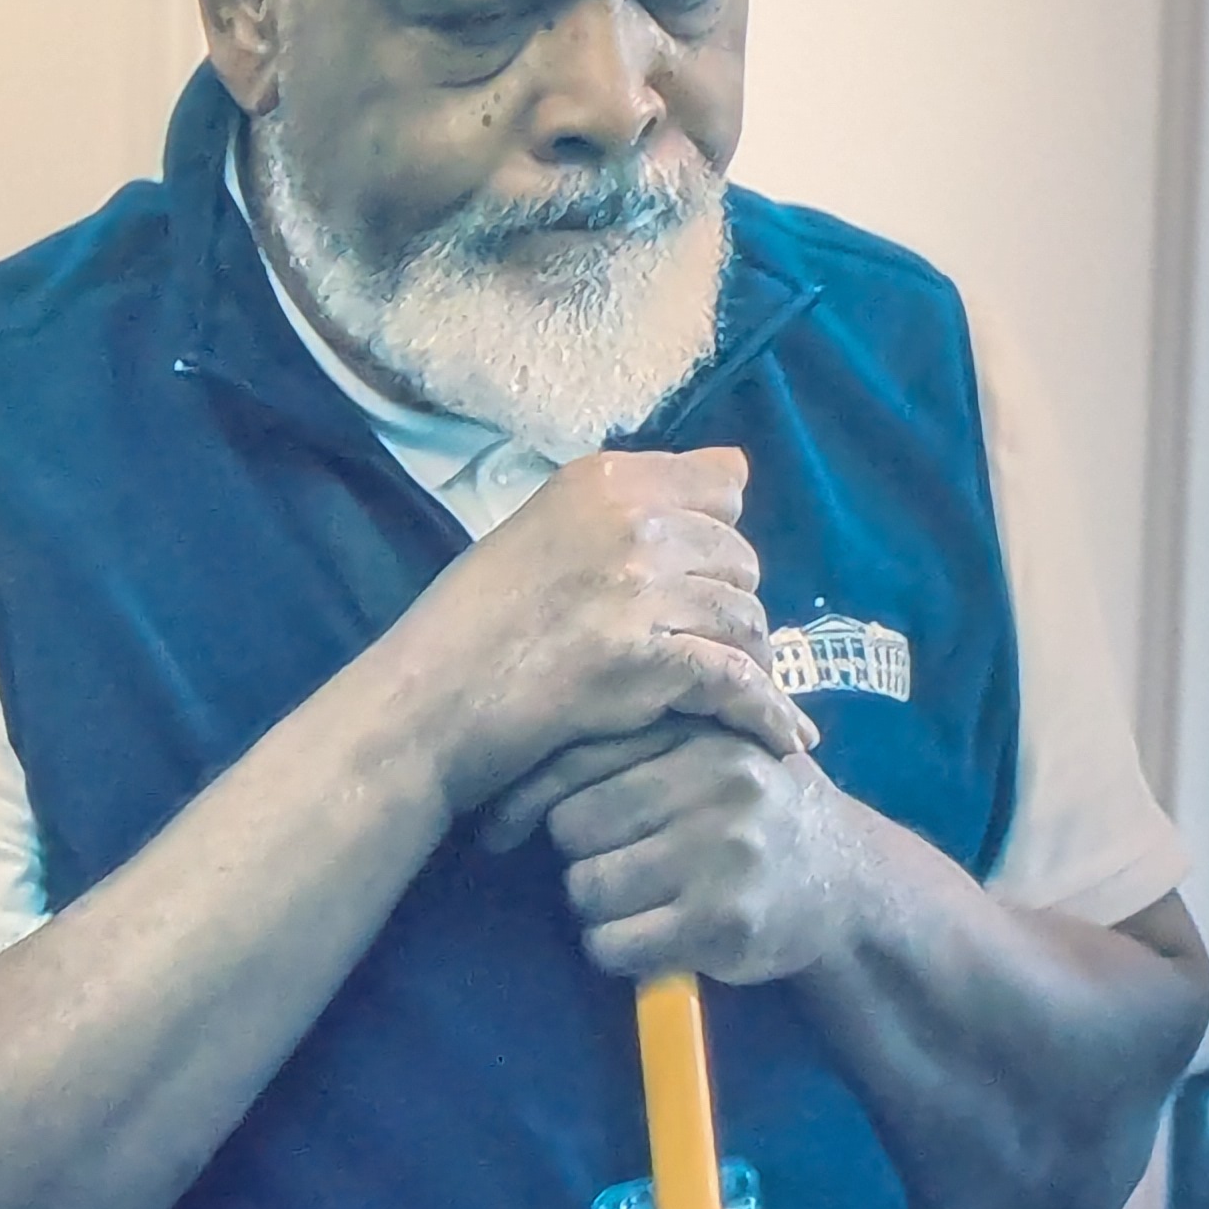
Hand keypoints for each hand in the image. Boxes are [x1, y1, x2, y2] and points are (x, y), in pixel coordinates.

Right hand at [375, 449, 816, 820]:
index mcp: (601, 480)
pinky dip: (766, 716)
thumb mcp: (542, 532)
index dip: (717, 540)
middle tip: (703, 648)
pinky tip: (782, 739)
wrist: (426, 703)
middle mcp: (629, 520)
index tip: (698, 580)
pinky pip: (739, 683)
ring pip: (747, 620)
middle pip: (741, 558)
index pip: (721, 488)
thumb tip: (739, 470)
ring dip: (744, 662)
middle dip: (728, 605)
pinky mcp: (649, 659)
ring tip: (727, 696)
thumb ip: (631, 505)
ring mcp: (640, 589)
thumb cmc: (470, 624)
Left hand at [525, 724, 869, 984]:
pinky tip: (649, 940)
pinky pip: (615, 944)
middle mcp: (712, 786)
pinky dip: (617, 950)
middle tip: (615, 865)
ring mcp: (720, 856)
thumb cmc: (755, 808)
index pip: (575, 759)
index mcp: (697, 735)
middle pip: (571, 828)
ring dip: (597, 908)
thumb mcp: (708, 750)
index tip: (498, 828)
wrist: (851, 883)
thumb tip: (513, 749)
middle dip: (579, 855)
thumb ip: (633, 743)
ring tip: (637, 903)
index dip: (523, 799)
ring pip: (587, 888)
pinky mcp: (722, 925)